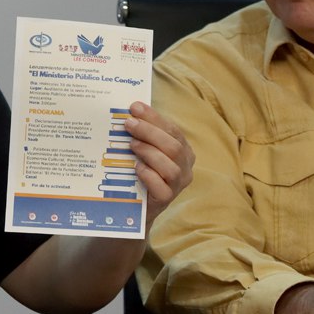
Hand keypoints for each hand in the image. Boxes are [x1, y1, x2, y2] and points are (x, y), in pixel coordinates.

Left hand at [125, 101, 193, 222]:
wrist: (137, 206)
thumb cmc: (141, 172)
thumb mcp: (144, 150)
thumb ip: (143, 135)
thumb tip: (128, 113)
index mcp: (183, 149)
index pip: (172, 130)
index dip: (154, 118)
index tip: (135, 107)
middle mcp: (185, 166)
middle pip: (174, 146)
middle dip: (150, 132)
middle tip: (129, 124)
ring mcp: (178, 184)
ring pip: (171, 167)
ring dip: (150, 152)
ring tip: (132, 145)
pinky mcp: (167, 200)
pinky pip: (162, 188)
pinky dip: (149, 176)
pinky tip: (136, 168)